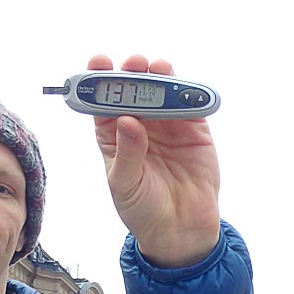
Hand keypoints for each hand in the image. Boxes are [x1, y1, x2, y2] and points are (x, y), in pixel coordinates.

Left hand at [89, 54, 220, 267]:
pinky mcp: (195, 132)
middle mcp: (140, 125)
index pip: (103, 102)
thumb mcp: (124, 184)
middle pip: (134, 91)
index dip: (99, 81)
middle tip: (134, 64)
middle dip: (133, 74)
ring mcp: (168, 126)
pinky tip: (184, 88)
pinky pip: (191, 108)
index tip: (98, 63)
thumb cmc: (143, 209)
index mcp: (114, 135)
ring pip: (163, 93)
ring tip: (158, 68)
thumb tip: (127, 121)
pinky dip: (190, 95)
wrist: (179, 231)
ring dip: (161, 77)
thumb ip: (127, 152)